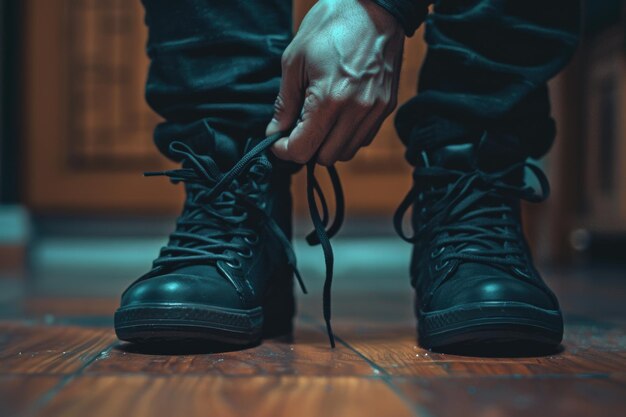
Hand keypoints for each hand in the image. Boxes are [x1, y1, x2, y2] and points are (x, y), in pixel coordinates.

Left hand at [265, 0, 404, 164]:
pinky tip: (338, 114)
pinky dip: (347, 135)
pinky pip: (363, 138)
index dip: (284, 149)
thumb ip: (285, 102)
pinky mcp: (386, 107)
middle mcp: (356, 111)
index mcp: (329, 99)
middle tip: (297, 128)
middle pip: (325, 157)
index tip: (278, 139)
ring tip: (318, 120)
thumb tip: (276, 130)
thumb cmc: (332, 24)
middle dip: (306, 147)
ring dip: (327, 143)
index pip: (302, 149)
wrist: (375, 6)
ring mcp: (375, 110)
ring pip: (346, 152)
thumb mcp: (295, 59)